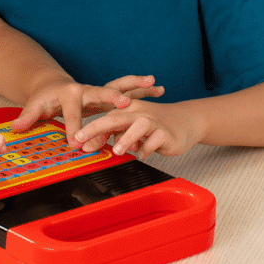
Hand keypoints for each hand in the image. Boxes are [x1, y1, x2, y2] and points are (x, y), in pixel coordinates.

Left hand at [9, 75, 164, 141]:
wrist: (53, 85)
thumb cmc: (45, 99)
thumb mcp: (35, 107)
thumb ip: (28, 118)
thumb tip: (15, 128)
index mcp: (68, 94)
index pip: (71, 114)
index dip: (72, 129)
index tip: (76, 143)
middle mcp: (86, 89)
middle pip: (100, 93)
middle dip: (111, 98)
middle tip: (123, 104)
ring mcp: (99, 89)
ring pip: (120, 86)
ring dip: (136, 86)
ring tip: (154, 84)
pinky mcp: (108, 93)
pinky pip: (128, 89)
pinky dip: (143, 88)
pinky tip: (158, 88)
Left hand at [72, 99, 203, 158]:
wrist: (186, 121)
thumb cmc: (154, 125)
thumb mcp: (130, 128)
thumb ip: (112, 134)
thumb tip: (91, 146)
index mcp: (127, 109)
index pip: (105, 117)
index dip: (90, 129)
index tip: (76, 141)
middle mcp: (139, 112)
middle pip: (116, 117)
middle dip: (97, 128)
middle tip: (84, 141)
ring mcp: (154, 121)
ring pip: (138, 125)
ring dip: (126, 138)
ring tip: (117, 151)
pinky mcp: (167, 132)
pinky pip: (156, 140)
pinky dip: (147, 148)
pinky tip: (143, 154)